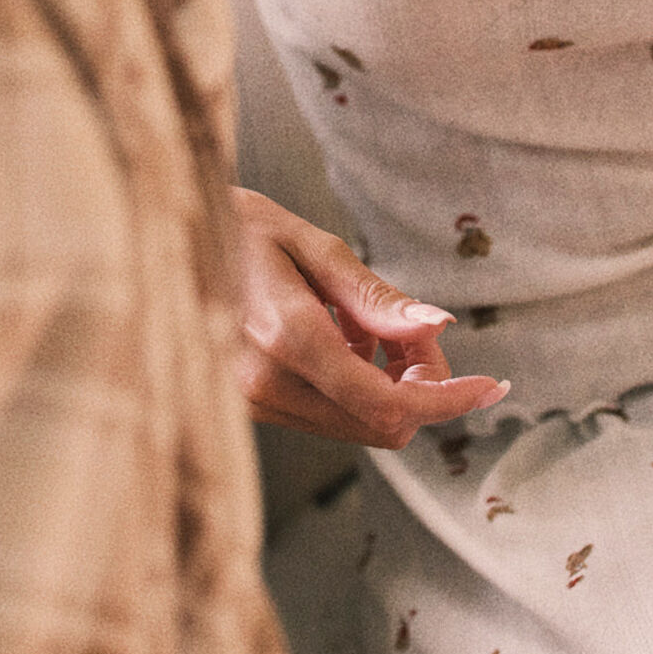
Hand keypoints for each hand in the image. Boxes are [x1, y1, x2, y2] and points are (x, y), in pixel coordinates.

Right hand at [232, 187, 505, 447]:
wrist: (159, 244)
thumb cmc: (236, 228)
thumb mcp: (311, 245)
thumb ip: (375, 296)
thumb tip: (439, 327)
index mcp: (285, 338)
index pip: (388, 403)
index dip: (449, 401)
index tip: (492, 385)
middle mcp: (265, 385)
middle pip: (382, 424)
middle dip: (421, 384)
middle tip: (414, 329)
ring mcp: (251, 403)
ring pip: (359, 425)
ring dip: (389, 383)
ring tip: (369, 323)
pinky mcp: (249, 408)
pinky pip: (329, 415)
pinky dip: (357, 385)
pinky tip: (341, 336)